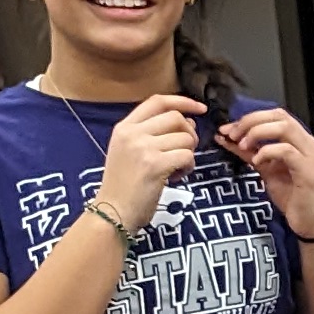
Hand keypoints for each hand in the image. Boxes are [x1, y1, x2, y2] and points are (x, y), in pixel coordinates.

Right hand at [94, 90, 205, 236]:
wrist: (112, 212)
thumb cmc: (124, 185)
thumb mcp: (128, 151)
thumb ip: (152, 134)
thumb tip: (187, 121)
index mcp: (124, 127)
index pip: (157, 101)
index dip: (183, 101)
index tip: (200, 109)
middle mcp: (132, 133)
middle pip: (176, 117)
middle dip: (190, 133)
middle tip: (185, 151)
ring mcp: (143, 148)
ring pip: (185, 138)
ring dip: (189, 154)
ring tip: (177, 168)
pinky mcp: (155, 164)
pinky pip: (187, 156)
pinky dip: (188, 166)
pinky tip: (177, 176)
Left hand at [218, 104, 313, 241]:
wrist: (311, 223)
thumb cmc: (293, 198)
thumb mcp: (266, 170)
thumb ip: (249, 152)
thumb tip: (226, 138)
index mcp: (299, 141)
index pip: (276, 115)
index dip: (251, 117)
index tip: (230, 129)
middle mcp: (307, 143)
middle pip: (279, 116)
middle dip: (251, 121)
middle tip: (233, 134)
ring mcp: (310, 155)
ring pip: (284, 128)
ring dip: (257, 133)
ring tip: (242, 145)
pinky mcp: (308, 170)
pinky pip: (286, 151)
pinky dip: (267, 152)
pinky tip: (257, 162)